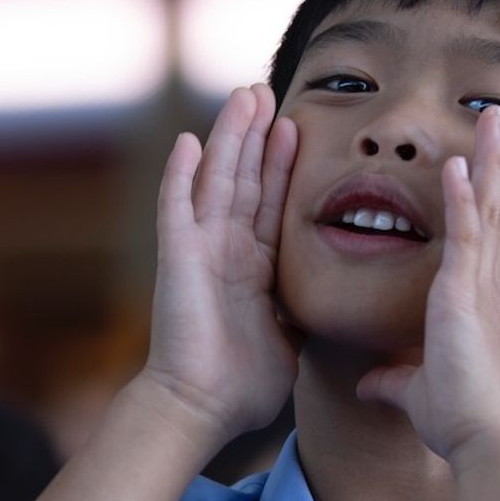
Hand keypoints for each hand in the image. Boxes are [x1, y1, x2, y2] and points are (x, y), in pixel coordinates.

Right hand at [138, 84, 299, 443]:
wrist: (203, 409)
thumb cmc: (242, 389)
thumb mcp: (288, 343)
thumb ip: (299, 318)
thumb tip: (323, 314)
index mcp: (252, 269)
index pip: (269, 203)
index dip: (280, 165)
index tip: (295, 127)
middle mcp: (224, 251)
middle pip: (242, 179)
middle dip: (254, 136)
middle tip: (264, 90)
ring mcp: (198, 251)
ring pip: (214, 179)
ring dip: (228, 138)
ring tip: (242, 96)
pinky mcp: (176, 258)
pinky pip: (177, 207)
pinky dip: (180, 174)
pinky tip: (186, 140)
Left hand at [358, 106, 499, 461]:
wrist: (477, 441)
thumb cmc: (455, 420)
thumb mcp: (413, 391)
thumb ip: (393, 380)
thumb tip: (370, 384)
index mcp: (477, 302)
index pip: (488, 236)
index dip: (494, 196)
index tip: (499, 161)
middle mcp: (485, 286)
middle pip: (496, 209)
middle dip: (498, 162)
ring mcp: (479, 286)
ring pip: (488, 209)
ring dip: (489, 161)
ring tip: (492, 118)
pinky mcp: (465, 294)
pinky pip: (464, 234)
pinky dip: (462, 197)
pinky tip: (457, 163)